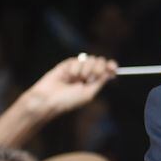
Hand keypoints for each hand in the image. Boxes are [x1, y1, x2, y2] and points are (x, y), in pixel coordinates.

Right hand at [0, 54, 118, 146]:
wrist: (48, 98)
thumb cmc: (68, 100)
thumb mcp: (88, 93)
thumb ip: (100, 82)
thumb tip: (110, 72)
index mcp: (93, 83)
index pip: (106, 70)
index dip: (111, 66)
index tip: (113, 67)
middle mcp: (86, 74)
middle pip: (100, 61)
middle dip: (99, 67)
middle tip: (91, 77)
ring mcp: (77, 69)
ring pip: (90, 59)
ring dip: (87, 69)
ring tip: (78, 79)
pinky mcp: (67, 65)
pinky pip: (78, 60)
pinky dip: (76, 68)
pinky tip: (69, 76)